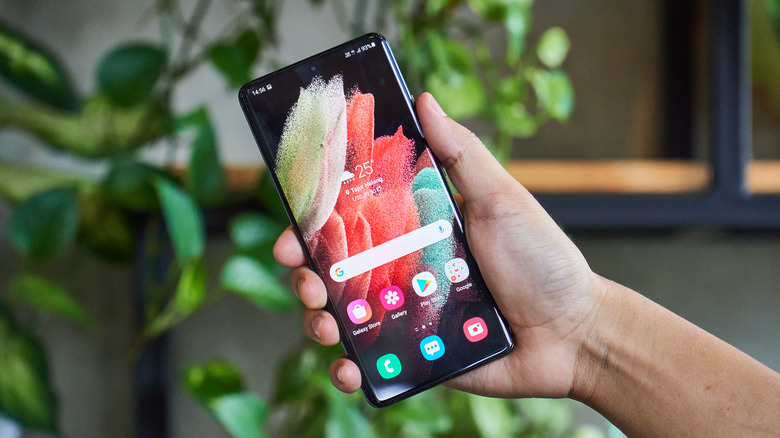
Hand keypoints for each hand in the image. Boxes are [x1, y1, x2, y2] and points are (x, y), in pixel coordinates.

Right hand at [274, 92, 604, 397]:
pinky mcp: (415, 355)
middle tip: (305, 278)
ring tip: (325, 325)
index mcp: (415, 229)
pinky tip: (346, 368)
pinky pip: (371, 362)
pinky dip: (348, 369)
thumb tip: (424, 99)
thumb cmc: (542, 260)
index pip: (350, 221)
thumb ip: (459, 154)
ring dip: (317, 320)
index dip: (314, 223)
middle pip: (335, 269)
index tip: (293, 227)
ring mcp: (406, 313)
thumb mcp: (500, 199)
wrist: (574, 332)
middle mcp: (402, 269)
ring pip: (342, 316)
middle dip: (305, 273)